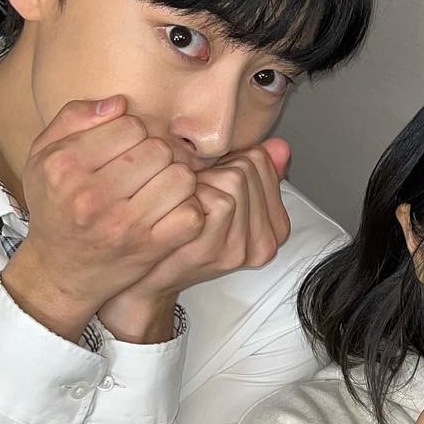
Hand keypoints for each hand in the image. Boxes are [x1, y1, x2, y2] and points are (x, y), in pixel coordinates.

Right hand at [1, 97, 202, 339]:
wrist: (60, 271)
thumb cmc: (56, 207)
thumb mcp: (44, 156)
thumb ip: (74, 119)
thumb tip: (119, 103)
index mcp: (65, 165)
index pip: (130, 126)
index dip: (135, 133)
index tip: (127, 149)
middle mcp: (91, 194)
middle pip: (159, 149)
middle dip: (158, 155)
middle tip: (147, 171)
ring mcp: (123, 224)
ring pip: (182, 178)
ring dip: (178, 181)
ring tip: (161, 188)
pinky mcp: (149, 248)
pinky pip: (192, 214)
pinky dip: (190, 210)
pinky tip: (173, 211)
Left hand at [97, 138, 292, 342]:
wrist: (144, 277)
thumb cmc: (180, 236)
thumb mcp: (225, 201)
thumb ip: (255, 174)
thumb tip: (279, 146)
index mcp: (274, 227)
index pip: (263, 162)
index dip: (227, 160)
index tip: (210, 181)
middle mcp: (264, 242)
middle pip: (248, 168)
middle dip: (214, 170)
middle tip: (193, 194)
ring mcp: (241, 248)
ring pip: (235, 180)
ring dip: (201, 182)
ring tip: (185, 202)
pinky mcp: (216, 250)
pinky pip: (219, 200)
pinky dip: (192, 196)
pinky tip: (178, 210)